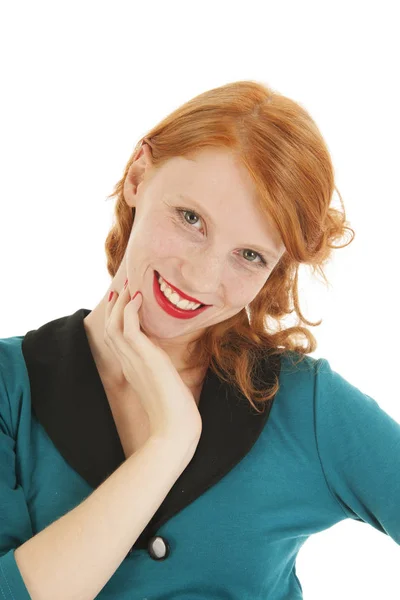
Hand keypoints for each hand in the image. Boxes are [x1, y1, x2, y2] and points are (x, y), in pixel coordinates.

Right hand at [104, 277, 202, 448]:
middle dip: (115, 307)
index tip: (122, 302)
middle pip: (111, 328)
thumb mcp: (166, 386)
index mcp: (132, 369)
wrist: (176, 431)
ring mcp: (134, 361)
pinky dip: (129, 311)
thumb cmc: (175, 414)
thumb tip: (169, 368)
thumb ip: (162, 373)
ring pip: (115, 325)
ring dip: (120, 304)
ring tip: (129, 288)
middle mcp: (128, 363)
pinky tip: (137, 298)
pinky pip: (129, 329)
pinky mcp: (145, 359)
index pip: (117, 339)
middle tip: (121, 289)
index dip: (116, 319)